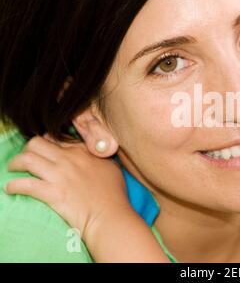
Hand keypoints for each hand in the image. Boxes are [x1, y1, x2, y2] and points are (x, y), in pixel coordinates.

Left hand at [4, 135, 130, 240]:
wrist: (110, 215)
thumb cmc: (115, 195)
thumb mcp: (112, 167)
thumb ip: (99, 157)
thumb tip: (92, 155)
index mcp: (82, 151)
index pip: (56, 137)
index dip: (46, 142)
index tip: (44, 150)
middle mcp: (69, 159)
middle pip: (36, 143)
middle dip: (27, 149)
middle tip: (26, 159)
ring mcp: (59, 175)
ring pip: (27, 159)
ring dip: (16, 163)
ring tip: (13, 170)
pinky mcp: (51, 193)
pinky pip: (24, 184)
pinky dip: (14, 185)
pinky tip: (11, 188)